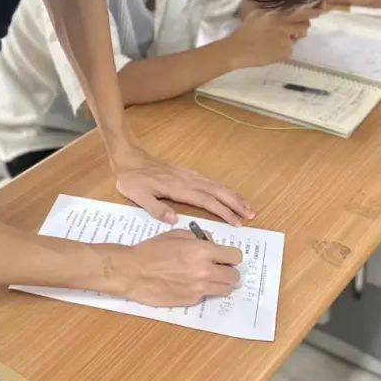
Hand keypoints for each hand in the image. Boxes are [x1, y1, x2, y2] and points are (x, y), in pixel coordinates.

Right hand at [111, 229, 242, 306]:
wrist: (133, 272)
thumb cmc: (152, 250)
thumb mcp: (175, 235)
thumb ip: (198, 238)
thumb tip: (211, 243)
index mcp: (202, 251)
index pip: (235, 256)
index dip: (231, 256)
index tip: (224, 256)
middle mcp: (205, 271)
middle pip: (234, 276)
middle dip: (228, 271)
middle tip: (218, 268)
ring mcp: (199, 288)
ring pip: (225, 289)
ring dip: (220, 283)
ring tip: (207, 278)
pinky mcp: (191, 300)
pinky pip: (207, 296)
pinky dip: (203, 291)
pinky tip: (189, 284)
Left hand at [114, 148, 254, 225]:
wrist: (129, 158)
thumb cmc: (132, 180)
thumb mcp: (137, 196)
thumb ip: (156, 208)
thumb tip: (175, 220)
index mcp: (178, 188)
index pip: (207, 201)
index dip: (224, 212)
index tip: (237, 222)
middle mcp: (187, 180)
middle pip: (217, 191)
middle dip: (235, 203)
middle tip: (251, 215)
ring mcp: (188, 175)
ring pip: (216, 185)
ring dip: (232, 195)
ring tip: (246, 206)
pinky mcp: (186, 172)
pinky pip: (209, 180)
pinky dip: (222, 188)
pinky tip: (227, 193)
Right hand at [229, 7, 317, 67]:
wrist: (237, 50)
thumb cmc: (244, 30)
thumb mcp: (257, 13)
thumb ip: (272, 10)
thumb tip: (284, 7)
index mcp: (280, 16)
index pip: (303, 12)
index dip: (313, 11)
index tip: (320, 10)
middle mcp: (286, 27)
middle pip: (305, 26)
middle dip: (300, 28)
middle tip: (290, 30)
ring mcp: (287, 42)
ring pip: (296, 39)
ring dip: (290, 39)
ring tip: (276, 41)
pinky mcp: (286, 54)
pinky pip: (289, 51)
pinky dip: (283, 51)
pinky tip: (271, 50)